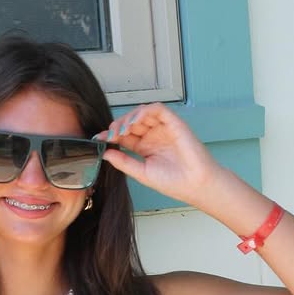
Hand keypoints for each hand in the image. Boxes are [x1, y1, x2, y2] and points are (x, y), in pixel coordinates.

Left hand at [94, 103, 218, 204]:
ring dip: (128, 118)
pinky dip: (144, 112)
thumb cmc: (174, 182)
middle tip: (109, 136)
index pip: (124, 135)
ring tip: (120, 131)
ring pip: (142, 113)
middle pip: (130, 122)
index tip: (98, 139)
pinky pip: (157, 109)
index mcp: (145, 147)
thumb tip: (104, 153)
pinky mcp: (174, 123)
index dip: (110, 135)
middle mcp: (153, 135)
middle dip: (117, 126)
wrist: (195, 185)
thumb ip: (123, 162)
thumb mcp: (141, 173)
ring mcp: (163, 128)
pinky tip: (134, 123)